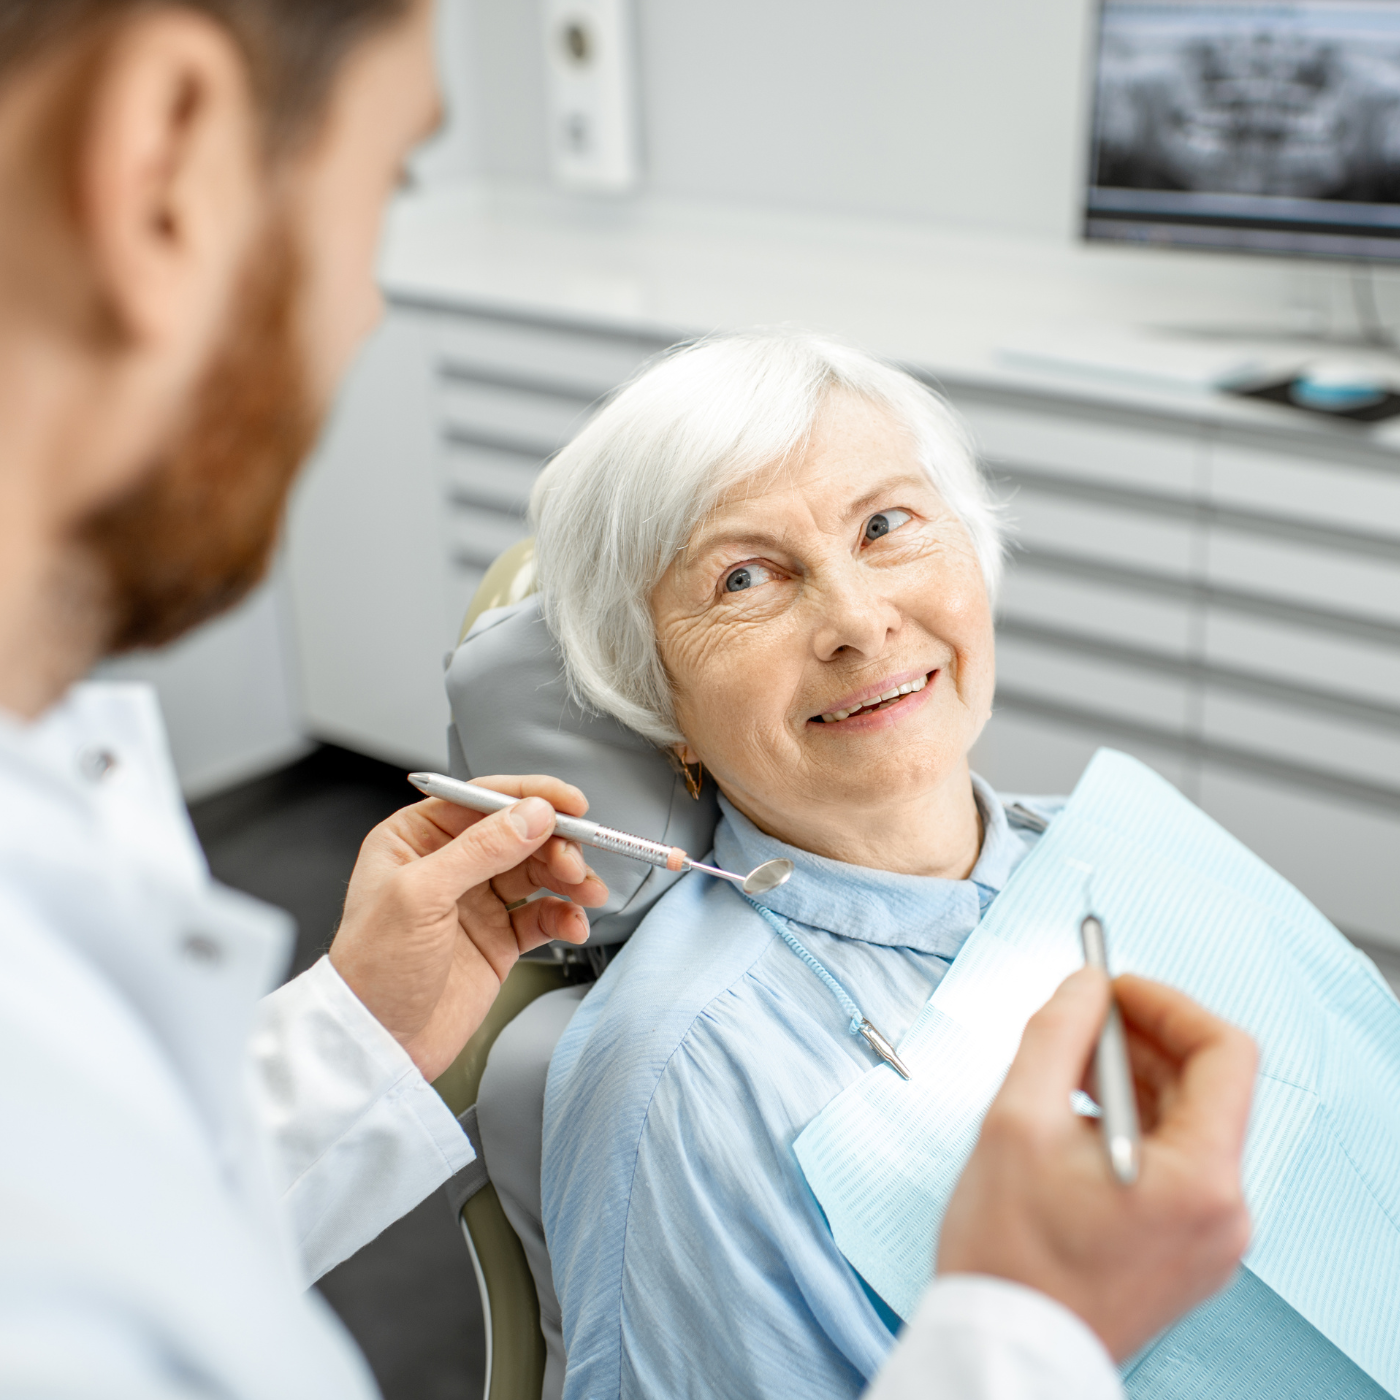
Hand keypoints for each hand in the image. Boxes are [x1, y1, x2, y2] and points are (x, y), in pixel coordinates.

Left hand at [329, 775, 608, 1082]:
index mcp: (415, 838)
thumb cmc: (373, 970)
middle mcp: (448, 864)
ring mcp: (475, 902)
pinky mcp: (497, 939)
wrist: (378, 1045)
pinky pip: (543, 915)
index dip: (530, 797)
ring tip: (586, 893)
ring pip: (537, 871)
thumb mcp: (420, 896)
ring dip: (568, 878)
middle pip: (519, 833)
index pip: (482, 799)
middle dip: (555, 844)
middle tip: (575, 863)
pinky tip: (573, 925)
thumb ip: (480, 849)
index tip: (570, 805)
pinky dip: (565, 916)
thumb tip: (532, 814)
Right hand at [936, 969, 1257, 1360]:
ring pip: (1185, 1122)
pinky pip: (1172, 1162)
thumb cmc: (1008, 1255)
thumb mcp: (1016, 1120)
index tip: (1113, 987)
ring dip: (1130, 1079)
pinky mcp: (1184, 1250)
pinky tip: (1072, 1121)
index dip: (1166, 1003)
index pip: (1223, 1052)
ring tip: (1062, 1072)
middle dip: (1139, 1039)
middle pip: (1205, 1086)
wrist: (1002, 1352)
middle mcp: (1223, 1211)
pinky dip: (1130, 1124)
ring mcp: (1208, 1237)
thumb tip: (1085, 984)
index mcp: (1200, 1179)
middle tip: (1078, 1017)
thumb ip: (1056, 1034)